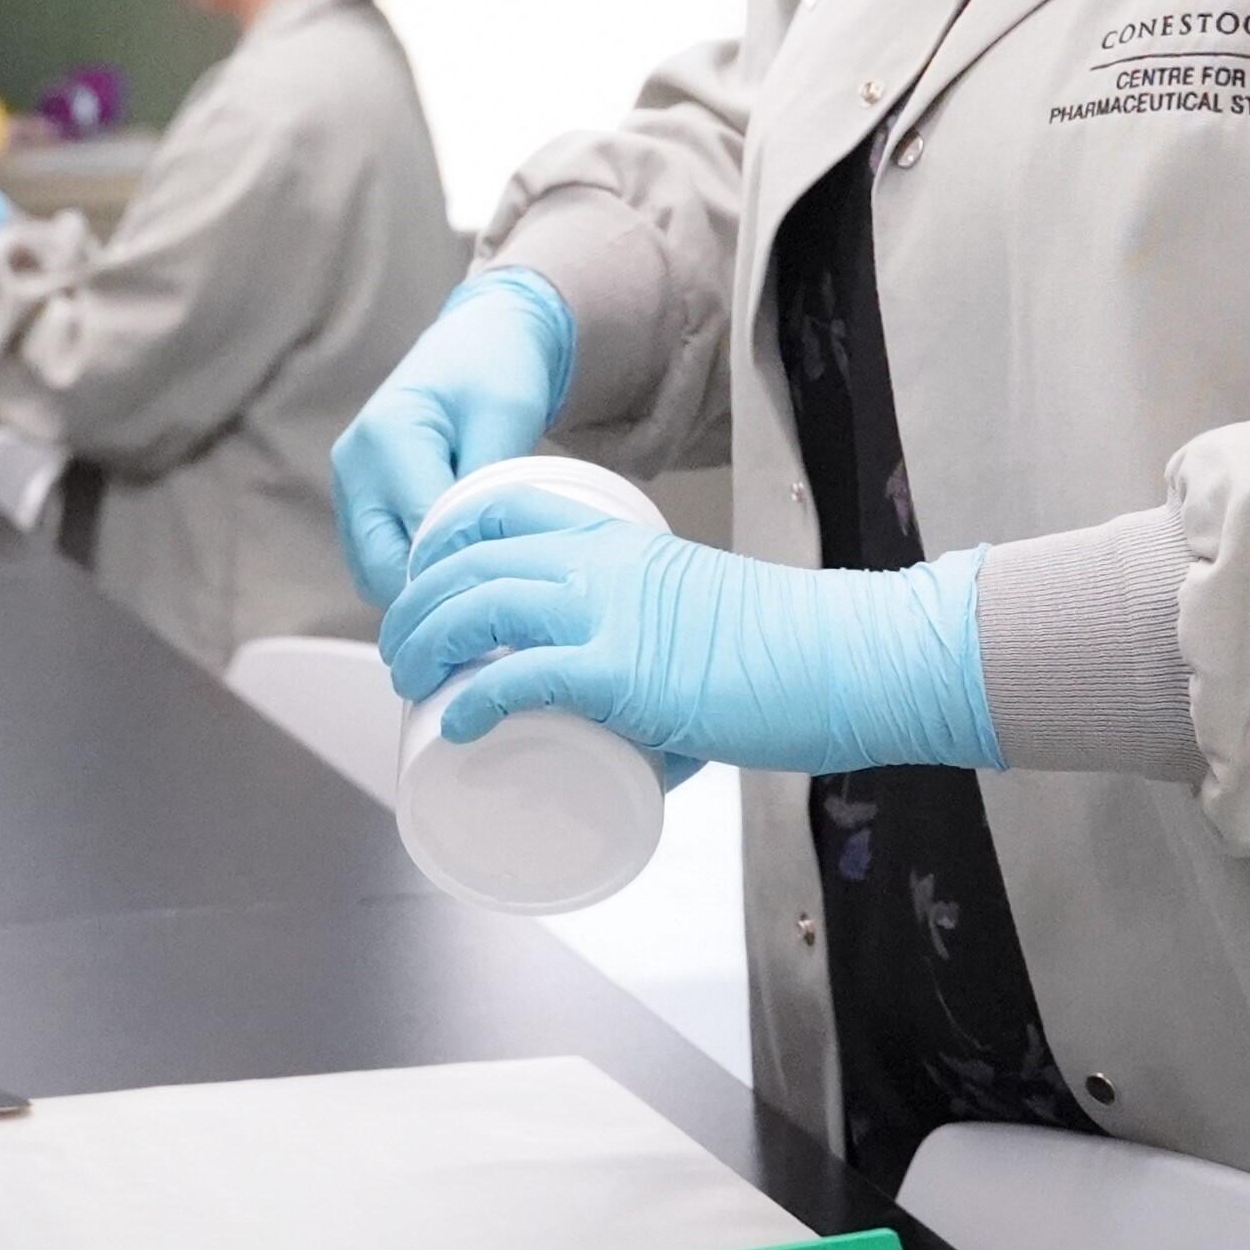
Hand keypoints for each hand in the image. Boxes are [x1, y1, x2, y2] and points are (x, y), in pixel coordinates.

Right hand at [332, 270, 573, 605]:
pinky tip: (456, 564)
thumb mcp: (506, 416)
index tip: (508, 578)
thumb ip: (487, 484)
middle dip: (436, 588)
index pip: (418, 531)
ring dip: (421, 586)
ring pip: (375, 574)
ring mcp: (348, 487)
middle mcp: (353, 467)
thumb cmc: (498, 371)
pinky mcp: (357, 503)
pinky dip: (411, 574)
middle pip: (383, 567)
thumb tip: (475, 555)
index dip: (461, 563)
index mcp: (387, 436)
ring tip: (478, 578)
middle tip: (494, 591)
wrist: (478, 339)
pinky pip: (377, 561)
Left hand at [378, 482, 1000, 778]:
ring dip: (423, 642)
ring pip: (478, 606)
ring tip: (408, 680)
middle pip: (471, 559)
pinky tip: (455, 723)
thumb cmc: (792, 650)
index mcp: (621, 543)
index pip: (506, 507)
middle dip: (415, 602)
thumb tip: (642, 742)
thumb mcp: (703, 621)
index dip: (447, 537)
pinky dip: (473, 697)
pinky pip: (520, 675)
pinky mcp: (623, 672)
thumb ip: (662, 660)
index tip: (425, 579)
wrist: (848, 655)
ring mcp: (611, 615)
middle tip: (401, 651)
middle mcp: (603, 566)